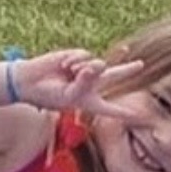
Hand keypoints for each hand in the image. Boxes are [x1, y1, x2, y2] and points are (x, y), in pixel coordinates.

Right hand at [12, 49, 145, 119]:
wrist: (30, 81)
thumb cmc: (48, 95)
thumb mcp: (69, 96)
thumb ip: (85, 83)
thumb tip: (98, 63)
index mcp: (88, 101)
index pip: (108, 107)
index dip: (121, 112)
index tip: (136, 115)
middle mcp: (89, 84)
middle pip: (113, 76)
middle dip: (126, 70)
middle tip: (140, 65)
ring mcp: (84, 69)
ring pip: (98, 65)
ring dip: (85, 70)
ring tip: (70, 73)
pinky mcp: (77, 56)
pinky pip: (85, 56)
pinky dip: (75, 61)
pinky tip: (64, 65)